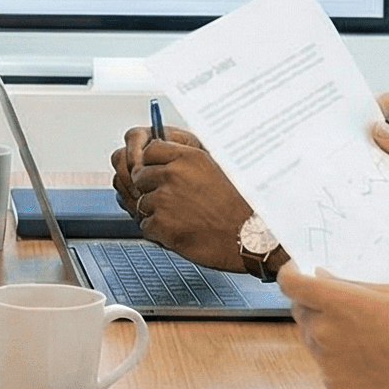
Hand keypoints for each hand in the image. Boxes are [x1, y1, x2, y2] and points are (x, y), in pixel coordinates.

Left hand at [114, 129, 250, 268]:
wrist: (249, 237)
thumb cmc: (237, 206)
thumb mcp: (217, 169)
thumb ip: (188, 161)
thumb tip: (164, 157)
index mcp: (189, 157)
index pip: (150, 150)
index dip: (152, 164)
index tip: (160, 174)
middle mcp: (174, 174)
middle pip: (140, 176)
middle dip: (150, 189)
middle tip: (171, 201)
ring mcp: (165, 199)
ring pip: (141, 202)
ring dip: (155, 212)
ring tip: (181, 219)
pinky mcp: (161, 223)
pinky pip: (146, 225)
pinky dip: (158, 232)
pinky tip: (180, 231)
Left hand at [276, 266, 388, 388]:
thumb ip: (348, 285)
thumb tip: (320, 276)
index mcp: (338, 304)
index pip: (290, 284)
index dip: (290, 274)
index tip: (296, 272)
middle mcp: (325, 333)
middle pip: (300, 311)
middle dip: (315, 305)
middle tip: (347, 309)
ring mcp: (327, 364)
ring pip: (312, 340)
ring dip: (328, 334)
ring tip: (369, 340)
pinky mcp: (333, 387)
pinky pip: (326, 367)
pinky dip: (340, 362)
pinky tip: (372, 363)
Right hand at [368, 92, 388, 243]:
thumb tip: (378, 131)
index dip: (375, 109)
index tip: (357, 122)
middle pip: (385, 129)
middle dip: (368, 136)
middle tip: (349, 146)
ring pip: (384, 156)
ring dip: (372, 161)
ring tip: (356, 168)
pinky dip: (379, 182)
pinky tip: (369, 186)